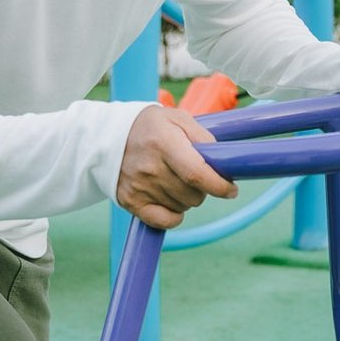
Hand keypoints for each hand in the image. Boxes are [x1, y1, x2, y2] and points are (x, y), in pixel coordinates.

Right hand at [116, 105, 237, 229]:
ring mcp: (139, 187)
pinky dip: (174, 215)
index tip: (231, 189)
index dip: (219, 185)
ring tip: (175, 179)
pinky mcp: (130, 202)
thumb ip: (203, 137)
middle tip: (194, 174)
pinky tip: (170, 199)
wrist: (108, 137)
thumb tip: (222, 160)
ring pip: (183, 207)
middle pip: (193, 195)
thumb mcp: (178, 119)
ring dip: (187, 198)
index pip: (197, 174)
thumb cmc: (150, 127)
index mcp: (164, 143)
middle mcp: (150, 167)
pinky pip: (165, 221)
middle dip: (204, 189)